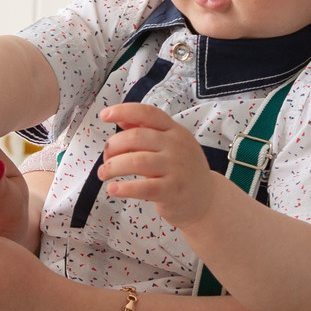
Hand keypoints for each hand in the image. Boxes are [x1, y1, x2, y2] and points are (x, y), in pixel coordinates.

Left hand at [97, 101, 218, 227]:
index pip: (148, 113)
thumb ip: (147, 131)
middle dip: (113, 146)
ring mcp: (175, 168)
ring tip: (104, 174)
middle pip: (136, 137)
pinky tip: (113, 189)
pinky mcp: (171, 190)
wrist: (207, 199)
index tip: (104, 115)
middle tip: (106, 158)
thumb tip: (121, 119)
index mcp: (174, 130)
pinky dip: (123, 188)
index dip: (124, 111)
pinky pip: (142, 187)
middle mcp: (176, 146)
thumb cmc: (183, 170)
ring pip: (135, 161)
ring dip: (112, 167)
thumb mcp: (170, 145)